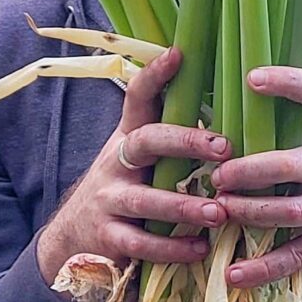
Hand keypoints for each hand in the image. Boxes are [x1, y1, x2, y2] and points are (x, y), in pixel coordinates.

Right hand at [36, 47, 229, 284]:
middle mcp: (116, 162)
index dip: (155, 75)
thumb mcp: (138, 160)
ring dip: (184, 205)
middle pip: (146, 141)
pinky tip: (199, 248)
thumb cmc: (125, 189)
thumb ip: (169, 141)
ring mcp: (109, 199)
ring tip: (217, 212)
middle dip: (186, 141)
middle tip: (224, 146)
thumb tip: (229, 113)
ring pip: (145, 198)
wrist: (72, 238)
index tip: (179, 53)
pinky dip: (172, 247)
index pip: (137, 97)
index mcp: (129, 137)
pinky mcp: (108, 236)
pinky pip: (141, 243)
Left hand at [212, 65, 301, 301]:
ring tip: (219, 210)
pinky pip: (299, 254)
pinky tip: (235, 272)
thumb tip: (257, 106)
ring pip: (292, 211)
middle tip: (218, 174)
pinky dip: (265, 267)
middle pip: (295, 164)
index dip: (290, 83)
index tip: (253, 78)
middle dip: (251, 170)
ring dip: (250, 212)